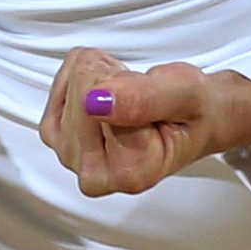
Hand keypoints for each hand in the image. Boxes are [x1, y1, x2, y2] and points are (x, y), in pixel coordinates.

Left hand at [39, 50, 250, 196]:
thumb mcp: (186, 94)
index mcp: (131, 173)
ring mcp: (71, 157)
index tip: (154, 103)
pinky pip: (63, 77)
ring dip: (103, 76)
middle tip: (142, 98)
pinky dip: (87, 74)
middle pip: (84, 89)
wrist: (192, 121)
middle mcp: (95, 175)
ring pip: (74, 81)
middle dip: (116, 80)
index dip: (133, 85)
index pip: (104, 102)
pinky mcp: (57, 137)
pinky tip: (108, 94)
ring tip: (129, 97)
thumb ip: (145, 99)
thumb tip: (95, 101)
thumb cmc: (193, 112)